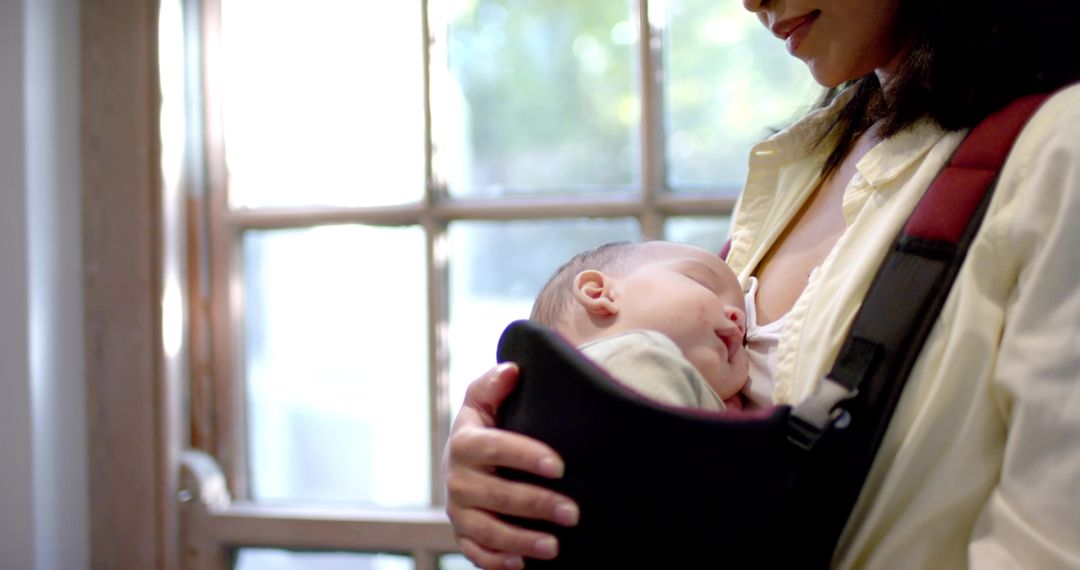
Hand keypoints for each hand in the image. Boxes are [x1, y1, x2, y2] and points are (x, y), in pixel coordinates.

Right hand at [444, 362, 579, 568]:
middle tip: (573, 512)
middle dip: (535, 504)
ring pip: (488, 529)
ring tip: (555, 547)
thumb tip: (513, 370)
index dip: (525, 455)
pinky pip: (477, 553)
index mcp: (464, 442)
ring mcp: (459, 510)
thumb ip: (494, 384)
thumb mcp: (484, 400)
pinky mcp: (464, 534)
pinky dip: (497, 561)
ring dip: (521, 539)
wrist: (463, 458)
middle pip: (495, 494)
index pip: (494, 448)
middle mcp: (456, 478)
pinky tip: (524, 564)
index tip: (559, 466)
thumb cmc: (486, 425)